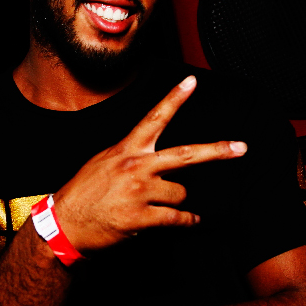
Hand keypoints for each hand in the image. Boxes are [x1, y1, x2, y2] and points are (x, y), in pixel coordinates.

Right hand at [53, 75, 246, 253]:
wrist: (64, 223)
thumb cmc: (83, 193)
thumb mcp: (103, 161)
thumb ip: (130, 155)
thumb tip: (155, 156)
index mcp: (127, 149)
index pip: (154, 118)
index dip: (174, 98)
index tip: (192, 81)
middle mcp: (136, 166)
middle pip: (186, 155)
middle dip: (217, 151)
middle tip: (241, 148)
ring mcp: (139, 192)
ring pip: (180, 192)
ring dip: (177, 202)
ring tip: (161, 206)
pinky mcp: (140, 217)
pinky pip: (176, 218)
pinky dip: (186, 221)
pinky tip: (189, 222)